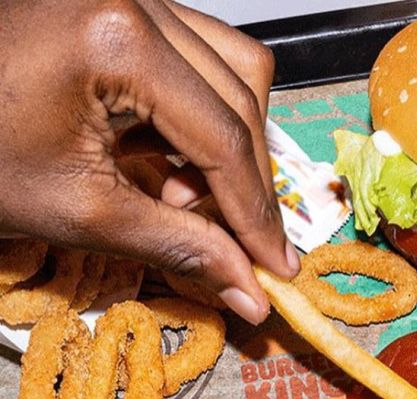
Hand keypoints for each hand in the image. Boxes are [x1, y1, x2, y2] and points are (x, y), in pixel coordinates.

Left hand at [0, 0, 299, 323]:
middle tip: (242, 245)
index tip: (276, 264)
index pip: (223, 137)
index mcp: (119, 39)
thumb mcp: (76, 210)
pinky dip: (199, 113)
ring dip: (230, 141)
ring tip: (190, 197)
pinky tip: (166, 158)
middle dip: (246, 180)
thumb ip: (177, 246)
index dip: (256, 211)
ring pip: (233, 67)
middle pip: (241, 96)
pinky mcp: (124, 5)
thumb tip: (248, 289)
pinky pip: (198, 56)